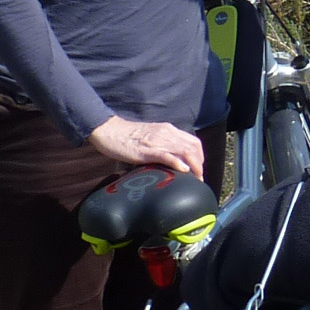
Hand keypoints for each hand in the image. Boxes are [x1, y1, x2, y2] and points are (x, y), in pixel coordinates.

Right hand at [90, 117, 205, 178]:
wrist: (108, 130)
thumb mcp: (151, 138)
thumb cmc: (127, 136)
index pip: (193, 142)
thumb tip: (172, 160)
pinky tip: (183, 171)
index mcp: (168, 130)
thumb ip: (162, 145)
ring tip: (195, 179)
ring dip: (193, 166)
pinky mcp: (146, 150)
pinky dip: (177, 163)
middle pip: (193, 147)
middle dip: (199, 164)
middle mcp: (166, 133)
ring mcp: (157, 141)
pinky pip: (166, 155)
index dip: (200, 157)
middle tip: (198, 178)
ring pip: (184, 151)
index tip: (198, 169)